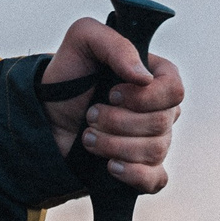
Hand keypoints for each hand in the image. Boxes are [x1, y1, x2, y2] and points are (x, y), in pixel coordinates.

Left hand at [41, 17, 184, 193]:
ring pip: (155, 150)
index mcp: (155, 76)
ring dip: (114, 145)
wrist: (45, 115)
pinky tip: (110, 166)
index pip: (174, 90)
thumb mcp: (83, 40)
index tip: (112, 93)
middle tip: (90, 115)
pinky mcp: (141, 168)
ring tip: (88, 137)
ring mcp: (153, 140)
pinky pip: (156, 180)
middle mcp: (160, 109)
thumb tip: (144, 77)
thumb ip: (115, 45)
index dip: (144, 96)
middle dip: (118, 122)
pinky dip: (133, 175)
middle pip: (162, 123)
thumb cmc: (68, 75)